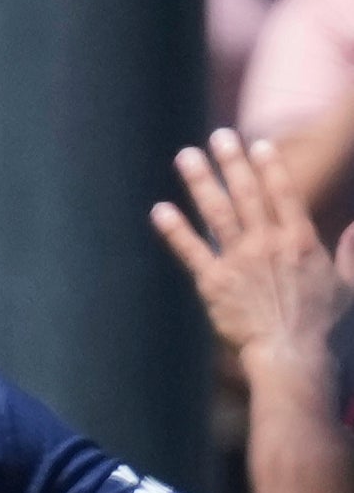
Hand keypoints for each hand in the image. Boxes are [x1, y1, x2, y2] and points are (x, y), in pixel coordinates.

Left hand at [153, 129, 351, 374]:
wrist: (293, 356)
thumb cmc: (324, 326)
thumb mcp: (348, 284)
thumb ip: (351, 253)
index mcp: (301, 240)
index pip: (283, 191)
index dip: (269, 165)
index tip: (258, 144)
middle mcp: (268, 243)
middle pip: (247, 192)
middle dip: (232, 161)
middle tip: (218, 135)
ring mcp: (239, 261)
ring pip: (217, 212)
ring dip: (201, 181)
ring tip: (186, 155)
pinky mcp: (213, 283)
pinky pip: (190, 251)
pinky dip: (174, 230)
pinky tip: (159, 210)